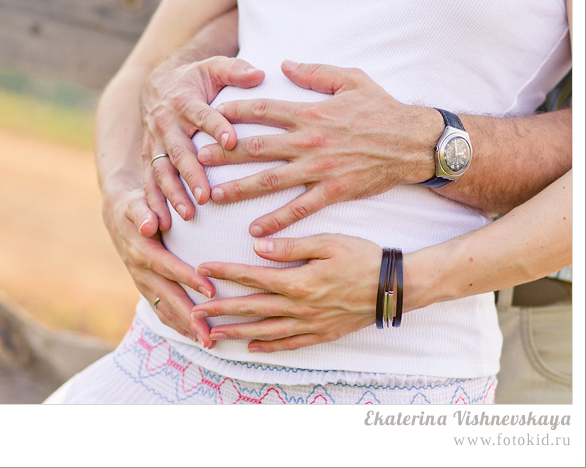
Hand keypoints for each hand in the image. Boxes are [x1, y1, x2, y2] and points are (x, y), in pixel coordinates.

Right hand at [102, 180, 216, 346]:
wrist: (119, 215)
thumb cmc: (136, 205)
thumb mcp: (137, 202)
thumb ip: (144, 211)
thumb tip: (150, 225)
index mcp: (142, 251)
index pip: (168, 267)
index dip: (189, 279)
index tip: (210, 290)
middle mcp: (141, 272)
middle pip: (168, 298)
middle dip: (189, 317)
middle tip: (210, 335)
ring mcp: (143, 284)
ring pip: (165, 310)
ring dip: (186, 328)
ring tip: (209, 343)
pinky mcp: (147, 290)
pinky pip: (162, 312)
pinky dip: (178, 326)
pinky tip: (196, 337)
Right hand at [141, 56, 264, 225]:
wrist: (158, 84)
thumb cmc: (196, 79)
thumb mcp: (213, 67)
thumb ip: (235, 70)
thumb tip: (260, 73)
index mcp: (184, 100)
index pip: (202, 114)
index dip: (216, 126)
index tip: (232, 140)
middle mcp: (166, 123)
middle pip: (179, 151)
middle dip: (192, 174)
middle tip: (207, 195)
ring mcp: (154, 143)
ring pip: (161, 171)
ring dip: (173, 194)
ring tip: (188, 215)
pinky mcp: (148, 157)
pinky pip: (148, 182)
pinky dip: (154, 203)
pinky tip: (162, 224)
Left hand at [190, 234, 382, 351]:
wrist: (396, 287)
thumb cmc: (363, 258)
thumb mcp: (328, 242)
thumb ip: (290, 247)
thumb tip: (256, 247)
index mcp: (298, 281)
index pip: (252, 277)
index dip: (225, 272)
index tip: (202, 269)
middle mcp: (300, 307)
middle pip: (251, 309)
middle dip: (220, 309)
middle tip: (194, 312)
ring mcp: (310, 324)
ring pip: (265, 331)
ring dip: (236, 332)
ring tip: (212, 334)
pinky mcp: (322, 334)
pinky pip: (289, 344)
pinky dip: (269, 347)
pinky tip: (252, 348)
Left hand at [198, 60, 439, 236]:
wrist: (413, 141)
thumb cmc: (382, 108)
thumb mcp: (351, 78)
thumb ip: (315, 72)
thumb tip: (285, 63)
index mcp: (310, 111)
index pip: (262, 109)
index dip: (232, 111)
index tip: (208, 115)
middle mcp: (309, 140)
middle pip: (256, 146)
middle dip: (223, 152)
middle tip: (195, 157)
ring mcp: (319, 168)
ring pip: (270, 180)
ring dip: (238, 188)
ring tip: (213, 196)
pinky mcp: (333, 191)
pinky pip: (298, 209)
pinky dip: (276, 220)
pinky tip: (254, 231)